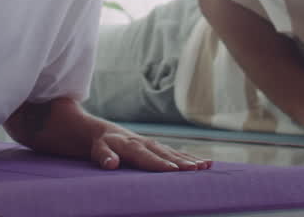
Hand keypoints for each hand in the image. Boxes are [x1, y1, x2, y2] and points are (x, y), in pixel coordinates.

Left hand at [90, 126, 211, 171]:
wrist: (104, 131)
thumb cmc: (101, 144)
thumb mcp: (98, 150)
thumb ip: (104, 156)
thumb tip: (111, 163)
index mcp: (131, 145)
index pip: (147, 156)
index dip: (160, 163)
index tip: (173, 170)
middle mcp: (146, 143)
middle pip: (165, 154)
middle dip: (181, 162)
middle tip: (196, 169)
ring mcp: (154, 145)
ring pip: (174, 153)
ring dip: (190, 159)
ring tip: (205, 166)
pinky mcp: (159, 148)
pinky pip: (176, 153)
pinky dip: (190, 158)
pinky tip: (206, 163)